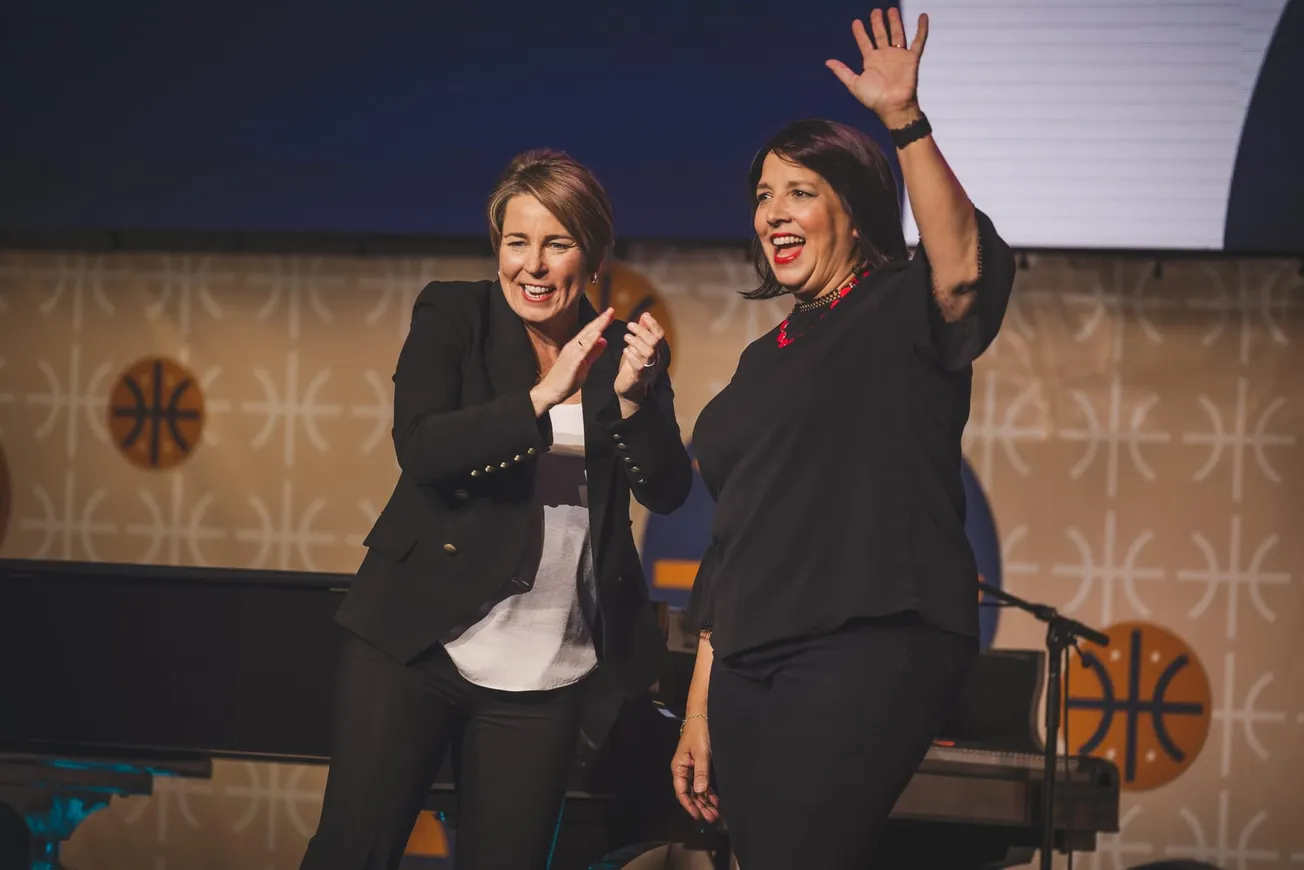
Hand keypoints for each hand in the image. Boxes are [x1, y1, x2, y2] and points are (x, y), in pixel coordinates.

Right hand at [530, 308, 614, 414]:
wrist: (550, 391)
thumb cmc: (566, 379)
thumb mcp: (585, 364)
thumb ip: (593, 353)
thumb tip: (603, 340)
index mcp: (576, 347)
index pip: (590, 332)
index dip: (601, 322)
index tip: (611, 314)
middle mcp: (573, 346)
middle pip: (589, 331)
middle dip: (601, 320)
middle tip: (611, 310)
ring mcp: (571, 353)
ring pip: (586, 337)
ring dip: (597, 326)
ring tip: (607, 317)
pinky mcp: (571, 362)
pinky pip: (582, 350)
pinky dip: (590, 341)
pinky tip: (598, 335)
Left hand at [612, 312, 665, 404]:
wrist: (629, 389)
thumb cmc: (633, 366)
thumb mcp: (638, 346)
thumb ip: (643, 331)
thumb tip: (646, 315)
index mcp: (656, 351)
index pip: (660, 335)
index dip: (653, 324)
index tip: (644, 316)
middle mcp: (655, 359)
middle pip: (655, 341)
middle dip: (642, 331)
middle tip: (629, 325)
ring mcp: (649, 368)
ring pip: (649, 352)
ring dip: (637, 342)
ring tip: (626, 337)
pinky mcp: (639, 377)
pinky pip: (639, 366)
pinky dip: (632, 356)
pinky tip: (626, 350)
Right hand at [671, 718, 719, 822]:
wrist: (703, 715)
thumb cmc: (699, 731)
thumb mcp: (701, 752)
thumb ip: (701, 772)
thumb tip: (700, 791)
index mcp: (679, 767)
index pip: (682, 791)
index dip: (689, 805)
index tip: (698, 816)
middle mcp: (684, 770)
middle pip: (690, 793)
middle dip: (700, 806)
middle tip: (712, 818)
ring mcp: (693, 769)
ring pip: (698, 790)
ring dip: (706, 802)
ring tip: (716, 813)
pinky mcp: (701, 766)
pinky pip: (704, 783)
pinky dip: (709, 793)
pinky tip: (716, 801)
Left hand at [826, 8, 928, 127]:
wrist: (893, 106)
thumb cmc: (874, 99)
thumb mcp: (854, 84)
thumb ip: (842, 71)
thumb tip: (827, 62)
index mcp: (871, 61)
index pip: (864, 42)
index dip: (860, 32)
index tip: (856, 22)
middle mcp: (885, 56)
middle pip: (880, 34)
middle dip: (877, 22)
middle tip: (876, 10)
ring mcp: (898, 56)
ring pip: (897, 34)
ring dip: (894, 21)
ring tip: (891, 10)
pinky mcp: (911, 58)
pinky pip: (918, 41)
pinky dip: (921, 29)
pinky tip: (922, 16)